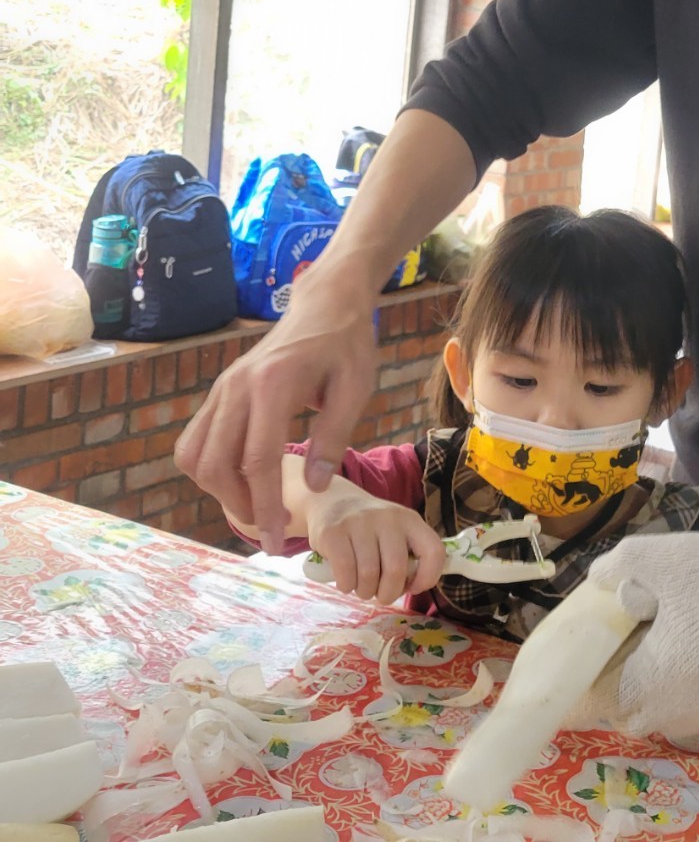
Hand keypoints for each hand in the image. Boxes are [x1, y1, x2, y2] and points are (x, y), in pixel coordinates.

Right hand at [175, 262, 376, 553]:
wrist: (325, 303)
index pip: (257, 460)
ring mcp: (223, 388)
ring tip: (256, 506)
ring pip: (195, 455)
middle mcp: (237, 387)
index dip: (265, 506)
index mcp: (273, 385)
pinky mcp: (220, 392)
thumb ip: (333, 435)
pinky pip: (196, 439)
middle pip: (216, 464)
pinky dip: (210, 469)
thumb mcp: (356, 387)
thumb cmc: (347, 344)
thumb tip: (312, 486)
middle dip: (240, 506)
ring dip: (219, 490)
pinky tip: (243, 480)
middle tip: (272, 531)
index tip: (278, 541)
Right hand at [310, 486, 445, 603]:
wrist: (333, 502)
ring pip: (369, 575)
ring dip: (365, 592)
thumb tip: (416, 585)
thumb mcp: (397, 532)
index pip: (434, 551)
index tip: (413, 587)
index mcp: (410, 520)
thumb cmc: (371, 528)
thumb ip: (409, 555)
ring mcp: (360, 523)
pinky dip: (347, 586)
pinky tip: (346, 581)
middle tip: (380, 594)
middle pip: (396, 570)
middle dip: (388, 593)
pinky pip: (345, 573)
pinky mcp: (334, 532)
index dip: (428, 578)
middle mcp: (388, 518)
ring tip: (362, 586)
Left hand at [565, 529, 698, 737]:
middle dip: (625, 693)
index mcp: (662, 678)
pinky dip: (698, 694)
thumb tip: (594, 585)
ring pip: (675, 719)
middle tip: (626, 655)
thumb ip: (612, 571)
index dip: (591, 689)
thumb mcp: (658, 556)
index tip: (589, 668)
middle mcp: (693, 710)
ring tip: (669, 653)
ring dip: (662, 696)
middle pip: (638, 717)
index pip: (608, 705)